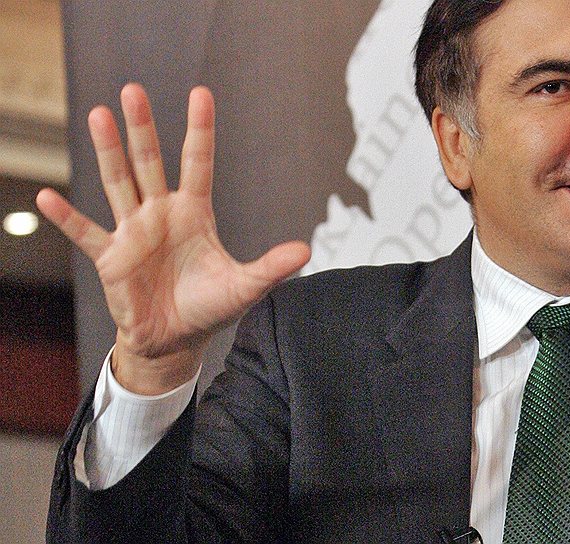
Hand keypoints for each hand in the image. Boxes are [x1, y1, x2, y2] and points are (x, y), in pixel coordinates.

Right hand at [36, 83, 309, 394]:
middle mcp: (161, 214)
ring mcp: (133, 232)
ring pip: (118, 183)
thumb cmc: (208, 308)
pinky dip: (66, 218)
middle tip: (133, 89)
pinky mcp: (111, 258)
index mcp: (194, 213)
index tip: (201, 93)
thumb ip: (271, 267)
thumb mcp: (245, 287)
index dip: (200, 130)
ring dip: (108, 151)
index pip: (198, 163)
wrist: (175, 340)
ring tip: (98, 115)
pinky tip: (46, 196)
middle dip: (142, 128)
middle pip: (149, 162)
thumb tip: (306, 250)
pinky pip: (86, 233)